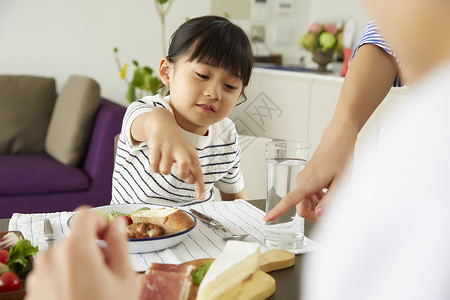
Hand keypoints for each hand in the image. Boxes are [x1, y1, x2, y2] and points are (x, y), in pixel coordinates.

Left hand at [25, 208, 140, 299]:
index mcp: (75, 250)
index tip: (110, 236)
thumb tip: (118, 226)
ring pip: (63, 256)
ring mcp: (38, 276)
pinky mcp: (33, 292)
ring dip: (78, 264)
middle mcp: (51, 258)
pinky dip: (65, 278)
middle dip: (93, 248)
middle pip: (75, 238)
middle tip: (107, 273)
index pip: (86, 215)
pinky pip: (52, 273)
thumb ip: (120, 245)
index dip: (102, 222)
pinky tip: (79, 298)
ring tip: (93, 290)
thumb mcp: (124, 279)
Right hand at [143, 110, 205, 199]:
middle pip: (183, 171)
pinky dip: (154, 167)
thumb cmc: (175, 143)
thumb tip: (191, 180)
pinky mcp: (156, 146)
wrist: (162, 123)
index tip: (202, 198)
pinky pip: (154, 167)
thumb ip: (190, 168)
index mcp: (191, 153)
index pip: (198, 172)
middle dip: (179, 175)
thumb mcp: (185, 154)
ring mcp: (168, 148)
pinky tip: (156, 158)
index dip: (200, 186)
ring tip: (163, 159)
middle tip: (175, 167)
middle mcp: (181, 151)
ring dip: (163, 169)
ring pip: (165, 171)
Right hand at [263, 124, 355, 221]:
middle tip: (330, 212)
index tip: (266, 218)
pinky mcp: (305, 177)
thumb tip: (320, 214)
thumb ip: (330, 201)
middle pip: (301, 208)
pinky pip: (307, 194)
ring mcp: (302, 179)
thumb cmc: (339, 157)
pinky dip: (316, 197)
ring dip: (317, 205)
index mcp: (308, 183)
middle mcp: (301, 181)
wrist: (337, 140)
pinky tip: (328, 191)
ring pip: (305, 202)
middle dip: (314, 214)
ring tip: (332, 196)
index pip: (289, 200)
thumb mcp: (341, 183)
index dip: (277, 211)